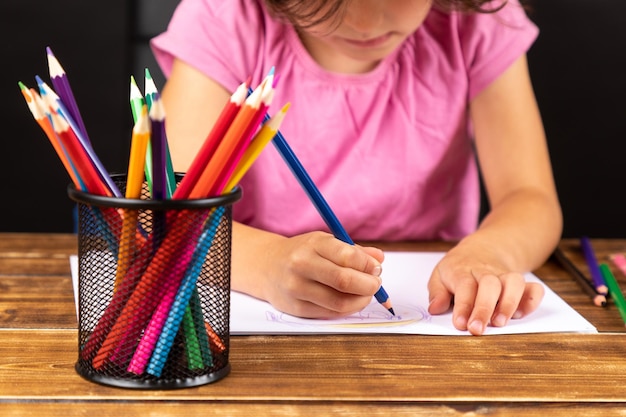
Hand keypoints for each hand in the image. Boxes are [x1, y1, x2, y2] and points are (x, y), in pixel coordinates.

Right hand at [256, 231, 384, 318]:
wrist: (267, 267)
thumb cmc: (303, 253)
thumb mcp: (325, 243)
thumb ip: (353, 251)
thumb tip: (379, 259)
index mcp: (313, 244)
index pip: (348, 256)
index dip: (369, 266)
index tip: (377, 269)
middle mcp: (302, 264)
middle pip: (344, 281)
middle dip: (369, 285)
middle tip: (376, 284)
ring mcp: (297, 288)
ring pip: (339, 302)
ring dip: (361, 300)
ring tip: (365, 294)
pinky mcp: (296, 308)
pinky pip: (330, 313)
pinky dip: (346, 309)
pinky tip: (349, 301)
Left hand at [427, 242, 544, 335]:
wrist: (483, 249)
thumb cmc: (458, 268)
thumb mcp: (440, 275)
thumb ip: (436, 292)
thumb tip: (435, 308)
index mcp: (462, 270)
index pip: (464, 286)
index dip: (463, 306)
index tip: (460, 324)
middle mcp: (485, 271)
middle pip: (489, 284)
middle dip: (484, 308)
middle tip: (477, 329)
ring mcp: (504, 276)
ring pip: (514, 282)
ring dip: (509, 303)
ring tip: (500, 323)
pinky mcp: (521, 283)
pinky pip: (533, 288)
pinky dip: (531, 301)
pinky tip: (521, 314)